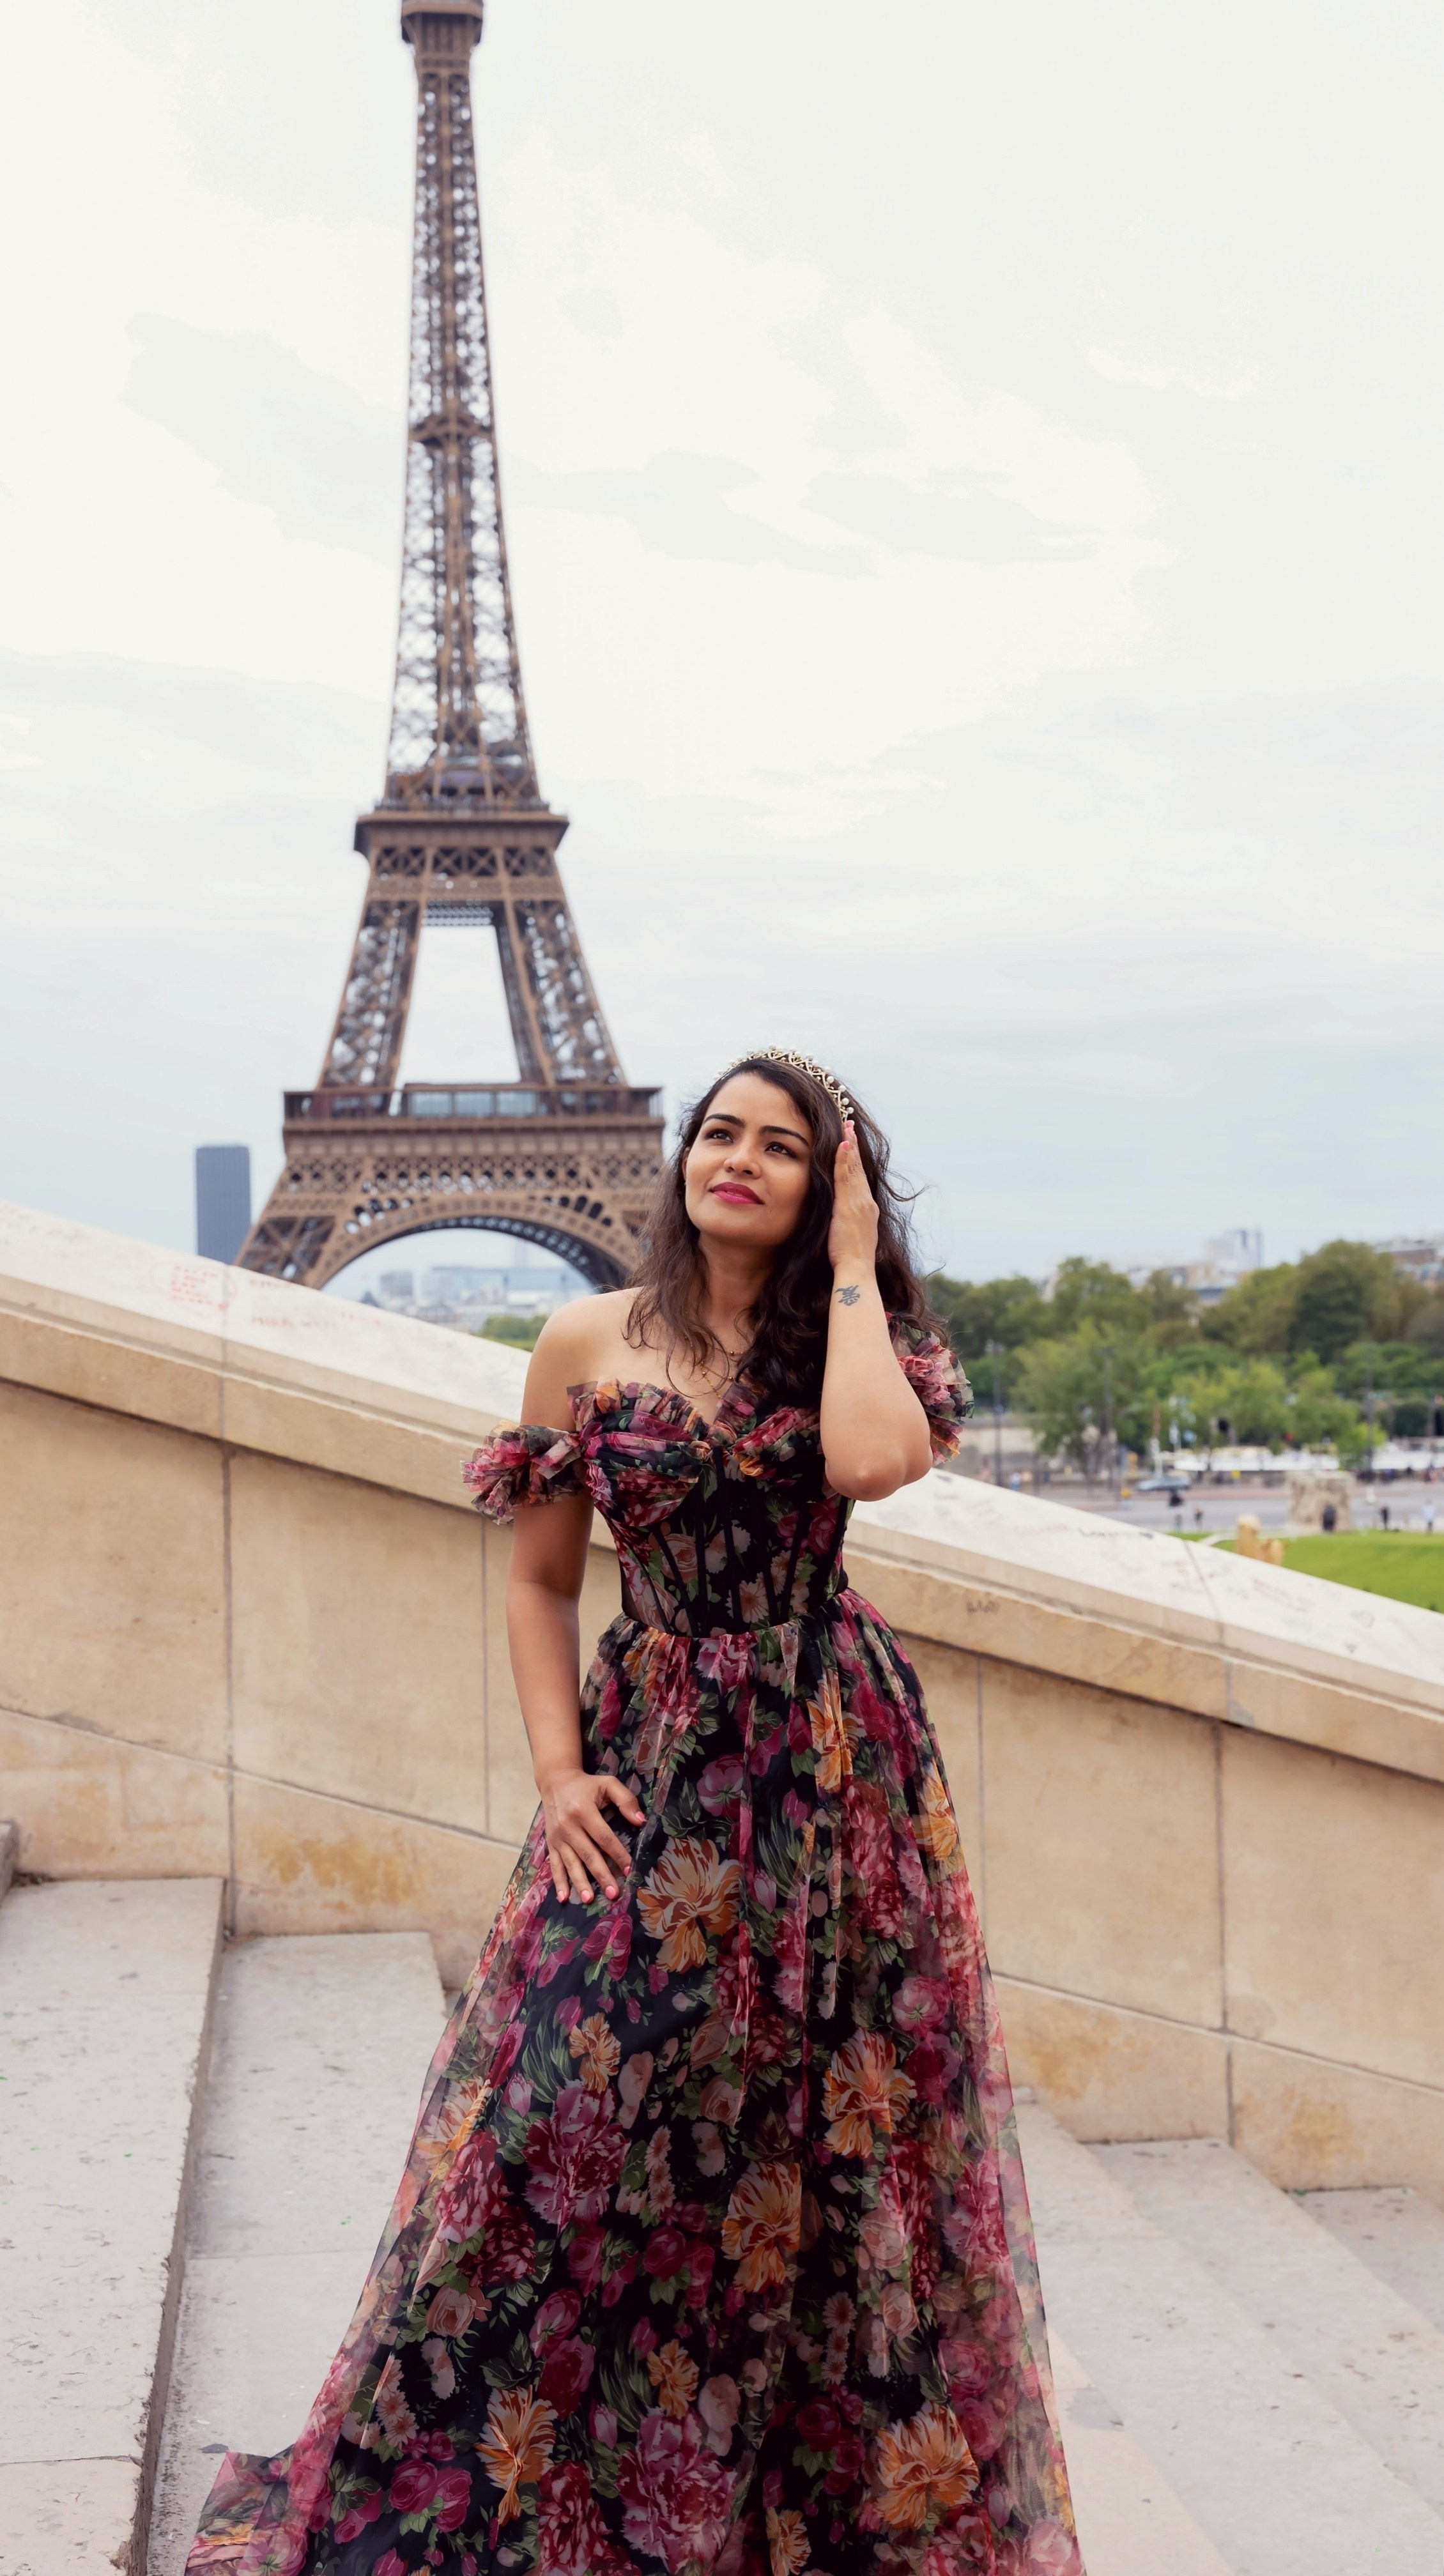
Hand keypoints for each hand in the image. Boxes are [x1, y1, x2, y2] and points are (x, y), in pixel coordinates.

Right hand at [539, 1767, 644, 1904]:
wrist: (555, 1781)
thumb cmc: (586, 1785)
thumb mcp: (608, 1784)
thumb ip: (626, 1800)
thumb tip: (640, 1821)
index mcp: (584, 1811)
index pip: (604, 1837)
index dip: (617, 1854)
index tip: (629, 1869)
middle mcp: (569, 1826)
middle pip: (588, 1854)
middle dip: (601, 1875)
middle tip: (614, 1893)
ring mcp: (558, 1837)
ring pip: (571, 1863)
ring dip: (580, 1882)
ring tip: (589, 1899)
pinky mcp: (551, 1843)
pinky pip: (555, 1865)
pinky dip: (558, 1882)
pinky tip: (564, 1897)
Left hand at [827, 1121, 879, 1273]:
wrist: (856, 1270)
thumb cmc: (850, 1258)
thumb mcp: (849, 1233)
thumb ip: (845, 1219)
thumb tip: (838, 1214)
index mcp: (866, 1208)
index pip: (858, 1177)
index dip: (854, 1158)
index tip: (850, 1140)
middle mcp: (866, 1202)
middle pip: (858, 1168)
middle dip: (853, 1145)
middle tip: (849, 1123)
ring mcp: (860, 1203)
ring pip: (854, 1169)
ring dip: (850, 1146)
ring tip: (846, 1126)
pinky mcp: (851, 1205)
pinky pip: (847, 1178)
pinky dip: (846, 1161)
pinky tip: (843, 1145)